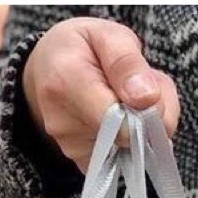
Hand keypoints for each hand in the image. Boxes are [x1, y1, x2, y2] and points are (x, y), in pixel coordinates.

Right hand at [22, 17, 180, 172]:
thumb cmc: (83, 48)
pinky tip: (119, 122)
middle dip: (147, 118)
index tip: (149, 92)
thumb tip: (147, 97)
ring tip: (123, 104)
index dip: (148, 110)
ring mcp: (70, 146)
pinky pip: (122, 162)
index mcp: (66, 80)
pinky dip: (131, 145)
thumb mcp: (108, 35)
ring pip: (131, 151)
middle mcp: (62, 120)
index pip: (121, 119)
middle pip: (130, 137)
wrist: (48, 68)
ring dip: (141, 130)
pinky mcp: (81, 162)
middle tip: (137, 94)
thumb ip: (128, 63)